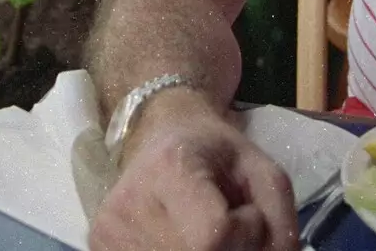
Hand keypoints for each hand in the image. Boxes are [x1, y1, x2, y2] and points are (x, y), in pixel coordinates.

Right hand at [89, 93, 297, 250]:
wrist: (160, 135)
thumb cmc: (214, 151)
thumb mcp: (260, 169)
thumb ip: (278, 221)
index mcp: (169, 168)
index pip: (212, 237)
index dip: (244, 234)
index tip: (244, 212)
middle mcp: (127, 204)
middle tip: (230, 230)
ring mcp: (106, 233)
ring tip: (204, 235)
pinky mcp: (98, 248)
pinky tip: (181, 242)